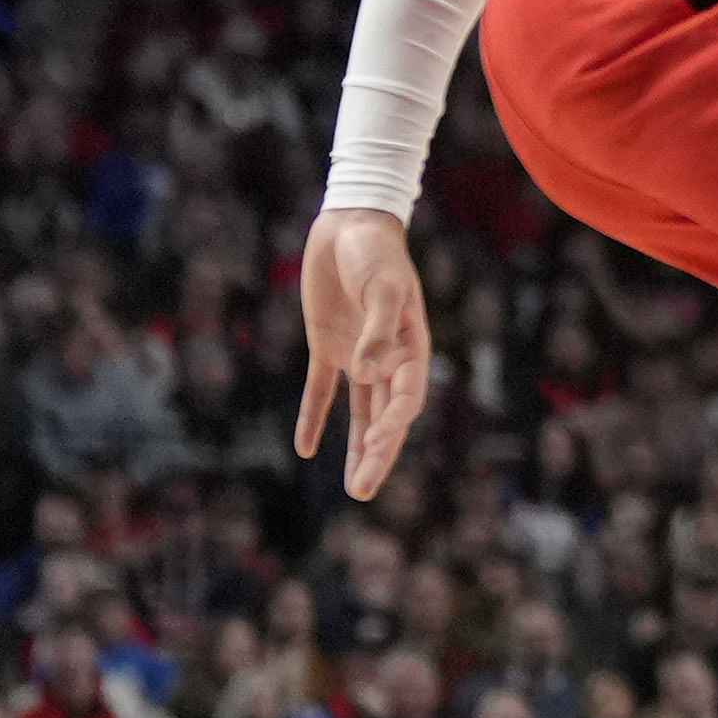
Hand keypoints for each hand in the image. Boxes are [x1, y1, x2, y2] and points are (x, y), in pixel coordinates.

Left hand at [295, 206, 433, 499]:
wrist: (349, 224)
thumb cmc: (375, 252)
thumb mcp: (381, 287)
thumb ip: (375, 330)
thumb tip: (366, 374)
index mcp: (410, 347)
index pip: (405, 398)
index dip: (393, 424)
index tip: (376, 444)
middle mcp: (388, 358)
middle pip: (385, 418)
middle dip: (377, 457)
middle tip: (364, 493)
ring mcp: (358, 355)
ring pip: (359, 413)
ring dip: (357, 449)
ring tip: (355, 487)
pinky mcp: (327, 347)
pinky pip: (321, 391)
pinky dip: (314, 418)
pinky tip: (306, 449)